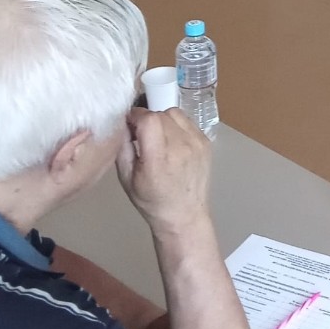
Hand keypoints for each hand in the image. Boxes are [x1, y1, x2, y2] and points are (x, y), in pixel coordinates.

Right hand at [116, 107, 211, 238]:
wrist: (184, 214)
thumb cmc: (151, 200)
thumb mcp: (126, 178)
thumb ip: (122, 147)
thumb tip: (122, 123)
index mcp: (159, 157)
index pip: (149, 119)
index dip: (136, 116)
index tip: (129, 124)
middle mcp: (181, 146)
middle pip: (161, 114)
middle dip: (147, 120)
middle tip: (141, 134)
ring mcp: (197, 142)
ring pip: (175, 114)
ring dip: (162, 120)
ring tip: (157, 138)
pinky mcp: (206, 142)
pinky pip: (188, 122)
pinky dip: (176, 126)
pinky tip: (172, 142)